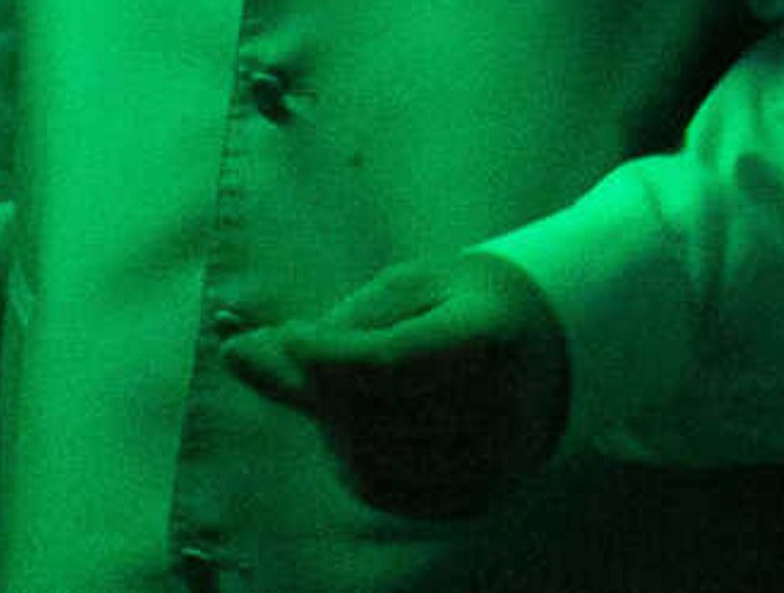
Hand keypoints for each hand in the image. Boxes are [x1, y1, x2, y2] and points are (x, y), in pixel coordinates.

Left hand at [223, 252, 570, 520]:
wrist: (550, 344)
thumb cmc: (463, 303)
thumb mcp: (407, 289)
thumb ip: (330, 325)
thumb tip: (234, 354)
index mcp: (492, 337)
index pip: (390, 362)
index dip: (324, 355)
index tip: (287, 334)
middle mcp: (503, 409)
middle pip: (372, 413)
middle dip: (319, 385)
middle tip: (307, 353)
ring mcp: (497, 461)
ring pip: (369, 459)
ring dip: (331, 425)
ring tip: (340, 387)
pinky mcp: (482, 494)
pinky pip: (387, 491)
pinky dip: (352, 460)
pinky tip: (358, 425)